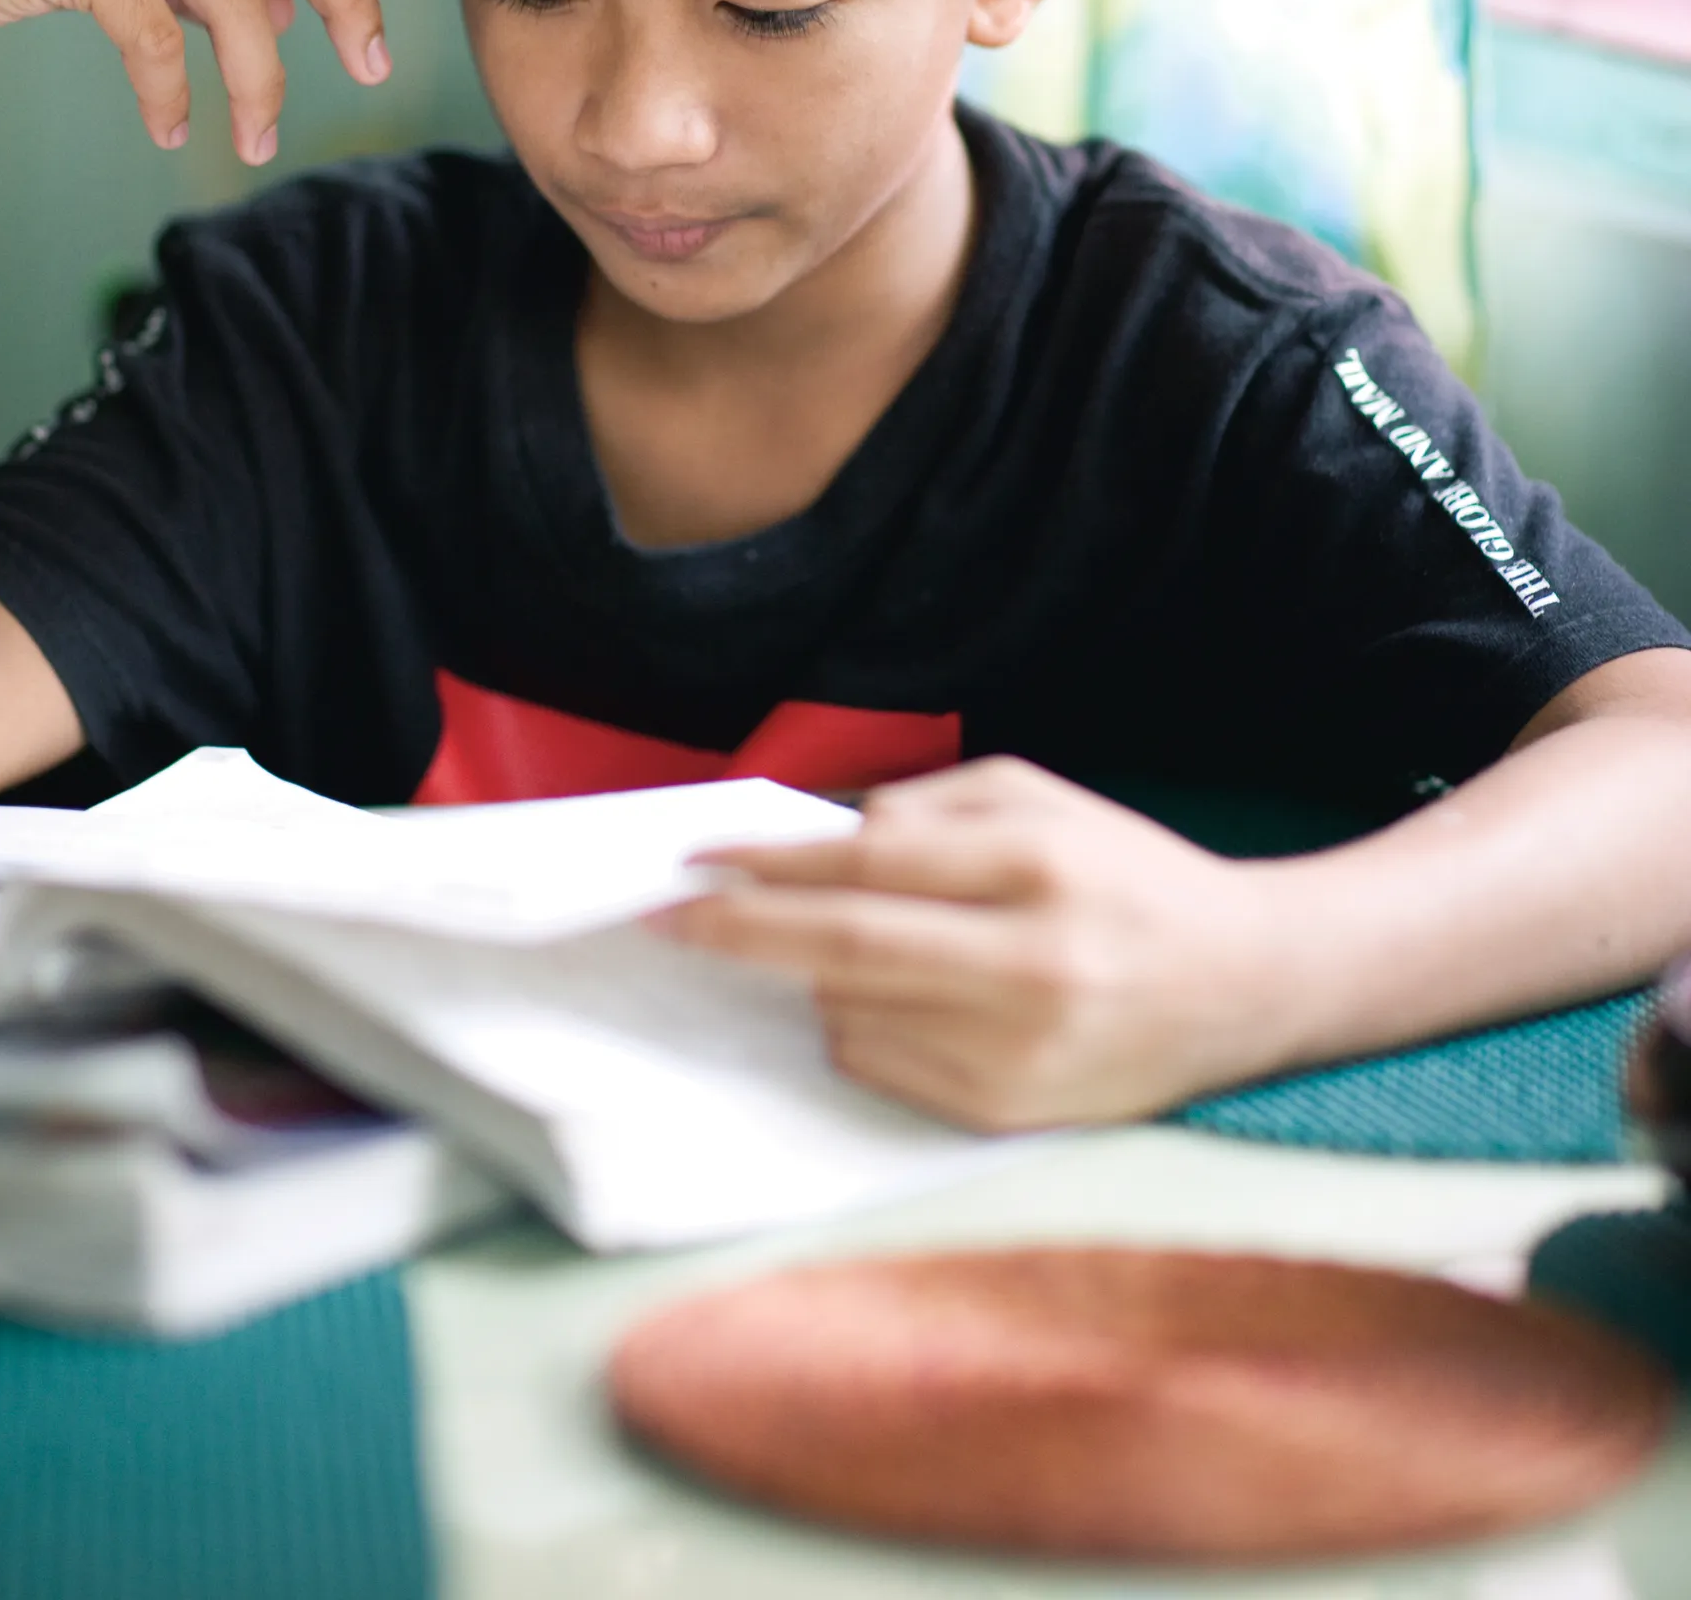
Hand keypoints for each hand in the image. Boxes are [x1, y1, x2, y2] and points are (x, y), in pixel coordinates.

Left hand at [652, 757, 1289, 1130]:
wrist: (1249, 987)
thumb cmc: (1125, 875)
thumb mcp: (1038, 801)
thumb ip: (925, 810)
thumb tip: (810, 841)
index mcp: (1037, 865)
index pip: (867, 864)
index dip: (768, 862)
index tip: (690, 858)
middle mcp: (1029, 964)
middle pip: (843, 949)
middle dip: (739, 931)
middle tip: (664, 918)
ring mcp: (1019, 1052)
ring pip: (852, 1013)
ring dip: (816, 977)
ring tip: (856, 950)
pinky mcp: (1009, 1115)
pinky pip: (883, 1067)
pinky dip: (861, 1027)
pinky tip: (906, 1000)